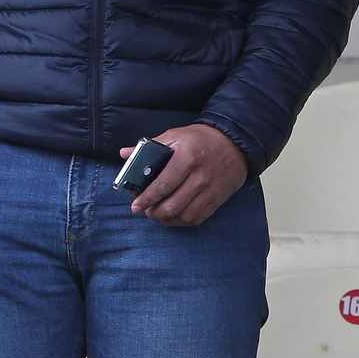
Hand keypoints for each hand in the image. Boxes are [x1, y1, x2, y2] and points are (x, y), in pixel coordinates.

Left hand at [121, 124, 247, 226]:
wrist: (233, 142)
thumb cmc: (199, 138)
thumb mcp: (174, 136)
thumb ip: (149, 147)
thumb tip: (125, 154)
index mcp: (186, 157)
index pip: (163, 184)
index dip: (147, 198)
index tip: (136, 205)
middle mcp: (200, 176)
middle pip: (173, 205)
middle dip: (155, 212)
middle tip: (146, 210)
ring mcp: (210, 190)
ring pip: (185, 215)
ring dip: (167, 219)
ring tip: (158, 214)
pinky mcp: (218, 198)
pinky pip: (198, 217)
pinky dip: (183, 221)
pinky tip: (174, 217)